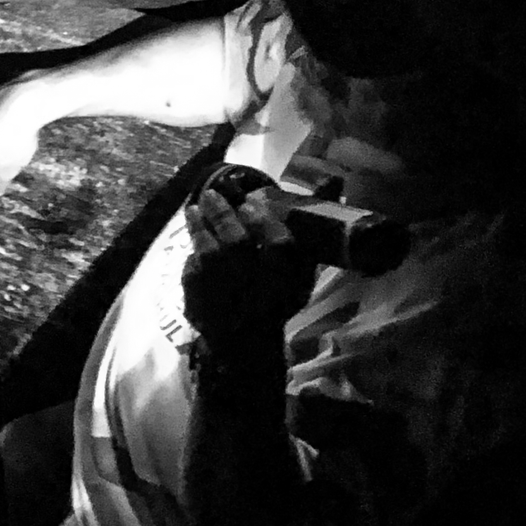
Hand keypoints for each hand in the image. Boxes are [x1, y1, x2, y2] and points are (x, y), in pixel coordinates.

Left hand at [181, 170, 315, 356]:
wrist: (245, 344)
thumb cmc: (276, 301)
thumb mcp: (299, 272)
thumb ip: (310, 229)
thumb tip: (333, 181)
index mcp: (285, 280)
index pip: (279, 245)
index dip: (265, 222)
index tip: (250, 204)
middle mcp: (254, 287)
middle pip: (237, 244)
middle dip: (223, 214)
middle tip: (211, 194)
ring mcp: (223, 295)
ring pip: (209, 252)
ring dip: (200, 226)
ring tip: (194, 208)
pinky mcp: (197, 301)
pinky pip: (193, 270)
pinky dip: (191, 252)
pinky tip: (192, 236)